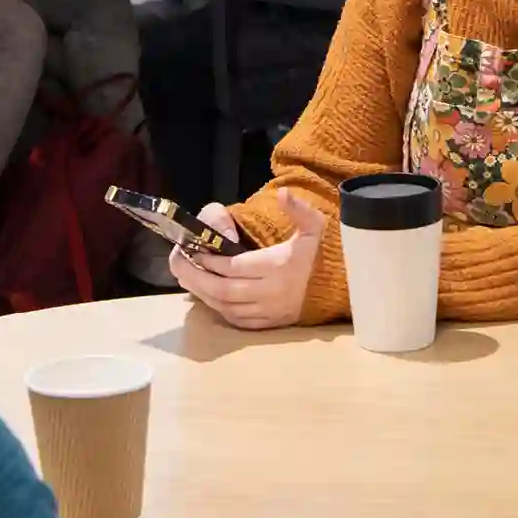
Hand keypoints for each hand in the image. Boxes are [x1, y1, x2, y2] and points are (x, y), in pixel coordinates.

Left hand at [180, 196, 327, 330]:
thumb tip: (283, 193)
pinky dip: (217, 308)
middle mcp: (270, 292)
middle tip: (179, 263)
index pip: (235, 267)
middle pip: (224, 290)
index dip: (210, 260)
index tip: (193, 249)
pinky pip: (236, 320)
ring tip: (186, 276)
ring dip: (202, 293)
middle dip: (197, 277)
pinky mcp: (268, 324)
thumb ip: (299, 210)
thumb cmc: (321, 257)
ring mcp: (268, 311)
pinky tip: (206, 294)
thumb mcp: (315, 227)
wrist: (338, 291)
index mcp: (279, 267)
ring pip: (226, 307)